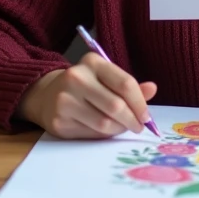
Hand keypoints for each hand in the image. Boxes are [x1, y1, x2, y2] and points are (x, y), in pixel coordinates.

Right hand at [19, 53, 156, 138]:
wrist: (46, 94)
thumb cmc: (85, 86)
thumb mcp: (105, 78)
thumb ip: (128, 85)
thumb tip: (152, 89)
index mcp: (92, 62)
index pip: (125, 83)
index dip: (140, 103)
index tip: (146, 116)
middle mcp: (76, 78)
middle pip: (116, 106)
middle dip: (132, 120)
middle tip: (138, 127)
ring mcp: (65, 100)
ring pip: (104, 123)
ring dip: (119, 129)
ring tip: (123, 127)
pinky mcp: (59, 121)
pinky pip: (91, 133)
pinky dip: (104, 135)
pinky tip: (105, 130)